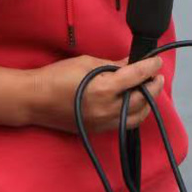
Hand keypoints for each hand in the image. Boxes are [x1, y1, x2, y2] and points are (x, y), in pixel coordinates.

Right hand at [32, 53, 164, 133]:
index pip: (136, 77)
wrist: (35, 100)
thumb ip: (113, 65)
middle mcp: (107, 110)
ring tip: (148, 89)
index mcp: (104, 89)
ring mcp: (103, 124)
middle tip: (156, 76)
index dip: (150, 67)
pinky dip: (134, 113)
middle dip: (153, 87)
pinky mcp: (98, 131)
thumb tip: (131, 63)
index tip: (157, 61)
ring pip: (136, 117)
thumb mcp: (87, 63)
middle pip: (142, 100)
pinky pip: (124, 124)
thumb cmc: (58, 76)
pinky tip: (133, 102)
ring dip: (147, 103)